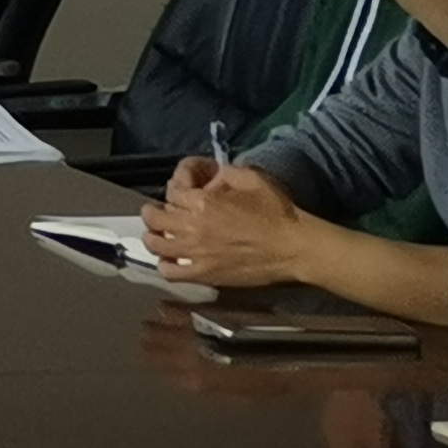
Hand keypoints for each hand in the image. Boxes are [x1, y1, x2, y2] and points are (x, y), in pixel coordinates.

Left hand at [141, 157, 312, 290]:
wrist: (295, 248)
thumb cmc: (277, 212)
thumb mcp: (252, 179)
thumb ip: (225, 173)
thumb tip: (210, 173)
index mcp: (203, 202)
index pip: (172, 193)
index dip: (174, 191)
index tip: (180, 194)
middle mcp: (193, 226)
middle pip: (155, 219)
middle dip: (153, 213)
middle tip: (158, 214)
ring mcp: (197, 253)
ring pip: (156, 245)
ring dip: (152, 238)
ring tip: (159, 236)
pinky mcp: (205, 274)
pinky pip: (171, 272)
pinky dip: (165, 266)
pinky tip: (171, 261)